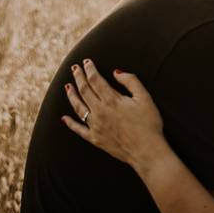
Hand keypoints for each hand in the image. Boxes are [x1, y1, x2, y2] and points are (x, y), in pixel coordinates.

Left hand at [62, 59, 168, 175]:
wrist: (147, 151)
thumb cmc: (149, 124)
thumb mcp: (145, 98)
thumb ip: (131, 82)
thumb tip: (116, 72)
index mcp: (112, 100)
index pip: (96, 80)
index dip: (90, 69)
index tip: (86, 62)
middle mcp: (100, 112)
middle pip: (84, 90)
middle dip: (79, 77)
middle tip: (74, 68)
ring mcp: (95, 126)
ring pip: (78, 107)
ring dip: (72, 95)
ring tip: (67, 86)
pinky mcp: (95, 139)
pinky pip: (78, 129)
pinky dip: (70, 123)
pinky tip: (64, 118)